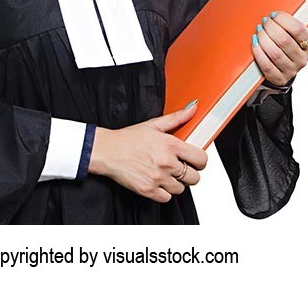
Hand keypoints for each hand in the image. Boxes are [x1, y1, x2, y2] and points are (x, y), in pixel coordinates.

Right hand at [88, 102, 208, 202]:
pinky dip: (163, 193)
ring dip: (175, 183)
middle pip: (194, 177)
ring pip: (181, 189)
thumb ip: (176, 118)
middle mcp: (166, 163)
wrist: (106, 151)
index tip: (195, 160)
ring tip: (165, 174)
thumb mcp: (153, 125)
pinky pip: (167, 198)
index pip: (201, 159)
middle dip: (189, 173)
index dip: (200, 160)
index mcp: (170, 145)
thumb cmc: (127, 139)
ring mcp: (158, 178)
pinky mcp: (148, 190)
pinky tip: (157, 182)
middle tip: (179, 168)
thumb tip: (192, 109)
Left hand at [252, 0, 307, 86]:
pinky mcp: (278, 79)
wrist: (282, 69)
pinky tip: (255, 43)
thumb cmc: (291, 45)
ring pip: (275, 53)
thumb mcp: (301, 31)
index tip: (273, 14)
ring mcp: (291, 70)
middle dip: (271, 28)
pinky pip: (267, 66)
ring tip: (258, 31)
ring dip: (264, 39)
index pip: (298, 30)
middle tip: (263, 22)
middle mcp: (302, 59)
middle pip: (284, 41)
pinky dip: (259, 53)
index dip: (283, 20)